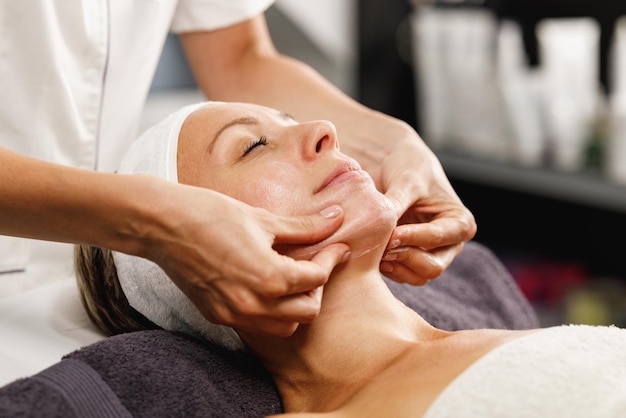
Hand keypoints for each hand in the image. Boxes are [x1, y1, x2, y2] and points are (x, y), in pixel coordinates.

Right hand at [148, 185, 348, 336]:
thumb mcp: (263, 218)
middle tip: (315, 263)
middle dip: (317, 287)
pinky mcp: (218, 316)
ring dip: (296, 305)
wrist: (162, 225)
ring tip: (293, 276)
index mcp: (269, 278)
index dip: (332, 259)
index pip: (316, 279)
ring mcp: (234, 315)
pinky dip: (271, 311)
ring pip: (284, 326)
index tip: (338, 246)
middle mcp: (253, 305)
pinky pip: (258, 324)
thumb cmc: (211, 214)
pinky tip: (268, 285)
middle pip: (307, 311)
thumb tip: (336, 218)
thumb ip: (304, 227)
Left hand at [377, 136, 476, 284]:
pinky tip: (371, 254)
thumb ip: (397, 205)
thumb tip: (385, 232)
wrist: (393, 165)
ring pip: (416, 277)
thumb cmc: (408, 168)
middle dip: (406, 258)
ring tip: (376, 251)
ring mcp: (429, 255)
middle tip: (383, 246)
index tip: (392, 234)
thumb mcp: (406, 181)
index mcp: (459, 223)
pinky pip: (400, 275)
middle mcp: (449, 244)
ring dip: (395, 267)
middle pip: (433, 267)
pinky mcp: (409, 261)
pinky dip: (386, 269)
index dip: (415, 238)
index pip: (439, 238)